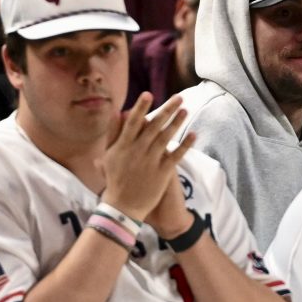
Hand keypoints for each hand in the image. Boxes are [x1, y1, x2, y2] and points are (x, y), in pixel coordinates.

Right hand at [100, 92, 193, 220]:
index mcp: (123, 146)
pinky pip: (176, 156)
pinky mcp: (162, 172)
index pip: (133, 122)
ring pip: (165, 138)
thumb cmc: (114, 179)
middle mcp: (137, 151)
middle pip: (154, 126)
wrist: (123, 207)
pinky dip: (185, 145)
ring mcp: (150, 161)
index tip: (149, 94)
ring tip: (185, 110)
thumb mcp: (108, 155)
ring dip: (177, 123)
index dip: (141, 107)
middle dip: (167, 110)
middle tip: (179, 97)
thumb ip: (113, 133)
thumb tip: (118, 112)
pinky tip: (193, 134)